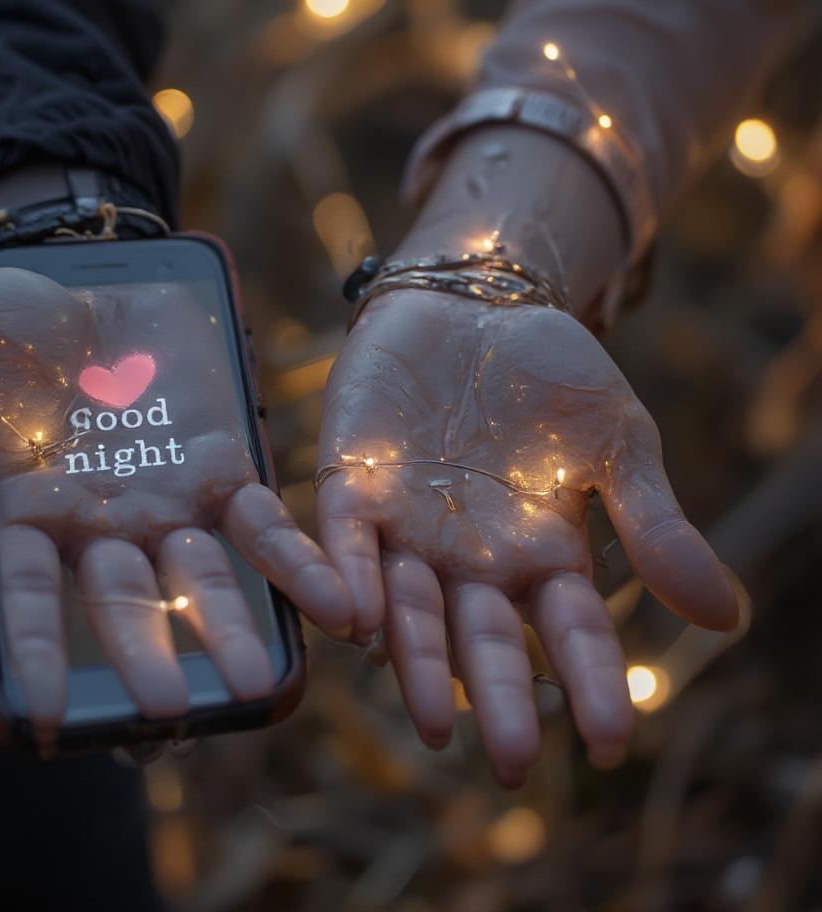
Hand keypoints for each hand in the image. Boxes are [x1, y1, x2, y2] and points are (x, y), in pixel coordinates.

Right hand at [0, 267, 351, 737]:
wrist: (81, 274)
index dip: (32, 649)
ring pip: (203, 578)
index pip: (26, 597)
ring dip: (232, 626)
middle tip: (173, 711)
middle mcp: (102, 528)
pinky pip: (264, 525)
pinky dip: (295, 563)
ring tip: (261, 682)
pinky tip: (336, 605)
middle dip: (148, 652)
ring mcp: (168, 502)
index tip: (40, 714)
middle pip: (125, 603)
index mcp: (28, 517)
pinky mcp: (224, 467)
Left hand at [317, 289, 738, 785]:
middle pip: (486, 637)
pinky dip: (348, 579)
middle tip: (510, 763)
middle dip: (499, 695)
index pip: (570, 631)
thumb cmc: (551, 374)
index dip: (589, 684)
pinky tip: (357, 621)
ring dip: (417, 663)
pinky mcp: (353, 485)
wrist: (475, 305)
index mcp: (542, 552)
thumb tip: (724, 617)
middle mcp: (472, 557)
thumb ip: (655, 523)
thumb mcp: (617, 441)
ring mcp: (408, 527)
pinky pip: (345, 543)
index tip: (608, 746)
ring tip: (430, 723)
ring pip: (410, 608)